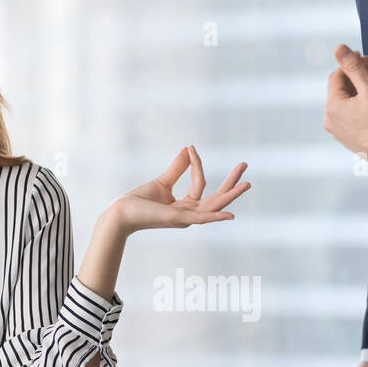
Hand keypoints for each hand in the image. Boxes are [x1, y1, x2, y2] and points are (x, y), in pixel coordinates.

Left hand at [104, 145, 250, 234]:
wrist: (121, 213)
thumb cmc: (139, 201)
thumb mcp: (162, 181)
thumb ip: (177, 168)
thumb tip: (188, 148)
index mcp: (186, 206)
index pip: (200, 183)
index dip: (197, 164)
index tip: (190, 147)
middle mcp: (190, 214)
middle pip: (217, 197)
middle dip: (231, 182)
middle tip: (245, 164)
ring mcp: (185, 218)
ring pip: (214, 205)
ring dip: (231, 195)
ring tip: (246, 183)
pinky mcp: (178, 219)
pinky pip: (201, 218)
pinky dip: (216, 216)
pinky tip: (230, 214)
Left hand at [323, 43, 367, 157]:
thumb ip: (353, 67)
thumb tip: (339, 48)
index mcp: (332, 106)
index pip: (336, 77)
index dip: (349, 65)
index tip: (362, 58)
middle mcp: (330, 119)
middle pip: (340, 90)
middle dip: (354, 77)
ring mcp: (337, 130)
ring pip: (344, 102)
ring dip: (355, 91)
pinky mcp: (346, 137)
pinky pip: (348, 115)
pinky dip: (356, 106)